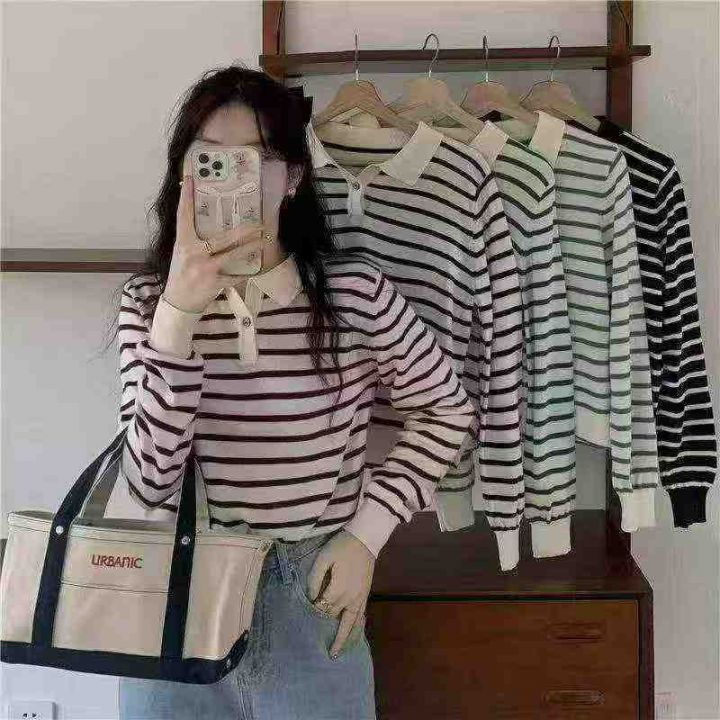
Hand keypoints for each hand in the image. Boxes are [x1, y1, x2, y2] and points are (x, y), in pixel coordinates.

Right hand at [162, 174, 264, 313]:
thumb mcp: (182, 251)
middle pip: (222, 239)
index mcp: (183, 242)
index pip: (184, 215)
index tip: (191, 177)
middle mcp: (194, 254)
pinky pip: (235, 276)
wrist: (179, 302)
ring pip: (233, 255)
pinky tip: (256, 267)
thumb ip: (191, 236)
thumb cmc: (181, 273)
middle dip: (244, 231)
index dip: (187, 196)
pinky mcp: (215, 283)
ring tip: (265, 239)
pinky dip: (245, 272)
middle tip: (259, 222)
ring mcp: (206, 269)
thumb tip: (197, 212)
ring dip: (250, 247)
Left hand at [307, 530, 374, 658]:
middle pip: (333, 616)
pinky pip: (361, 617)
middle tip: (310, 637)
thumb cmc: (341, 546)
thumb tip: (311, 598)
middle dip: (323, 624)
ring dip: (342, 639)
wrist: (365, 539)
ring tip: (335, 654)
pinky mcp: (365, 595)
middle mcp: (350, 599)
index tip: (304, 612)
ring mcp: (359, 599)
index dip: (313, 610)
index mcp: (338, 590)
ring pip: (350, 624)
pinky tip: (353, 636)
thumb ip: (315, 579)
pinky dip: (356, 629)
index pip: (322, 607)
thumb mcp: (323, 558)